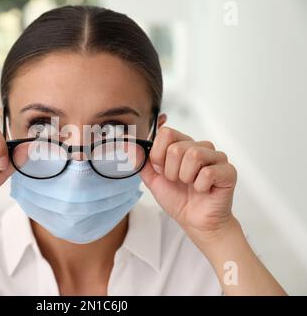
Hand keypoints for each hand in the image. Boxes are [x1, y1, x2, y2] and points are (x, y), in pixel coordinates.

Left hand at [140, 127, 237, 243]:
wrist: (195, 222)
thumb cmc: (178, 199)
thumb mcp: (152, 179)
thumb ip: (140, 161)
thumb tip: (126, 143)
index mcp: (182, 145)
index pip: (166, 133)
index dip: (159, 154)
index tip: (162, 169)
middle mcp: (200, 147)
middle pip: (177, 147)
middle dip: (171, 171)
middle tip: (179, 181)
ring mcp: (217, 157)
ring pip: (194, 155)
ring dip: (185, 177)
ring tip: (190, 185)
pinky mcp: (228, 171)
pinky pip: (208, 172)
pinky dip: (200, 186)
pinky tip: (203, 190)